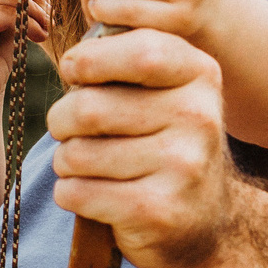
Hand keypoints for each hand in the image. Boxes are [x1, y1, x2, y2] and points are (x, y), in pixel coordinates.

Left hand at [47, 28, 233, 267]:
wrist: (205, 216)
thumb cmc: (165, 141)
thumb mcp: (165, 88)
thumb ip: (127, 58)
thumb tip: (74, 61)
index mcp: (200, 75)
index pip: (139, 51)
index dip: (89, 59)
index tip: (76, 73)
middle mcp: (198, 117)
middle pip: (88, 107)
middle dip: (62, 120)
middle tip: (72, 130)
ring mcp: (183, 166)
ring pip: (76, 154)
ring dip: (66, 162)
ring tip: (90, 166)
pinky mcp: (158, 211)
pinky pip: (77, 193)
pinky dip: (71, 194)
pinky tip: (96, 195)